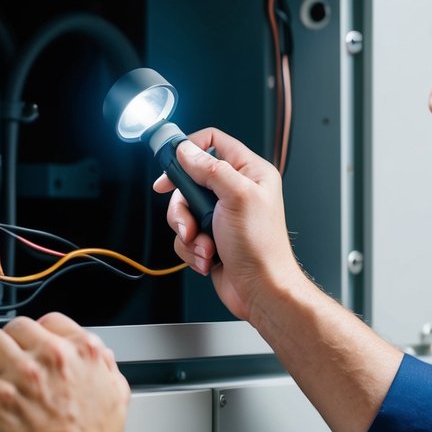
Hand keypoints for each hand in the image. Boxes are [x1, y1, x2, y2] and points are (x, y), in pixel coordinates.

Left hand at [0, 313, 129, 431]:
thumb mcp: (117, 400)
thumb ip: (107, 371)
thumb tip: (101, 359)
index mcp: (83, 353)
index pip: (52, 321)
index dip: (38, 332)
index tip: (30, 342)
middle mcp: (51, 357)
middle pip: (18, 326)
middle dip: (9, 339)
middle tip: (2, 354)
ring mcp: (21, 374)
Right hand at [152, 127, 305, 323]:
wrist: (261, 289)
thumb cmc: (261, 246)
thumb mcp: (236, 197)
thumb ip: (210, 169)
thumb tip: (186, 150)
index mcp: (249, 173)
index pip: (214, 142)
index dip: (189, 148)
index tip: (170, 162)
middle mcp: (235, 191)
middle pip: (190, 180)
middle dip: (183, 205)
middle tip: (189, 218)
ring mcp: (221, 215)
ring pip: (183, 210)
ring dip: (188, 231)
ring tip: (203, 243)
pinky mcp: (210, 237)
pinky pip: (185, 235)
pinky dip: (192, 249)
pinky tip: (208, 257)